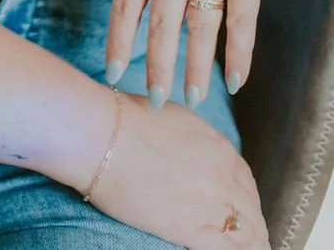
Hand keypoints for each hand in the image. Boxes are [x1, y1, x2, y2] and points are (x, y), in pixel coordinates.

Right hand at [92, 92, 268, 249]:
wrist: (103, 134)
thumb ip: (193, 140)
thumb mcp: (174, 119)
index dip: (245, 197)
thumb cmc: (126, 120)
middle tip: (253, 237)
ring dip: (252, 243)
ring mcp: (210, 204)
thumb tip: (192, 150)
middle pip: (249, 208)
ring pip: (245, 233)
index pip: (243, 179)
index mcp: (218, 147)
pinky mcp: (191, 229)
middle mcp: (222, 176)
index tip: (243, 207)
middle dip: (253, 224)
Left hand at [106, 0, 290, 106]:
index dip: (118, 42)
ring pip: (200, 33)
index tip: (112, 71)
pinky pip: (242, 24)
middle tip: (153, 101)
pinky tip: (236, 80)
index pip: (126, 5)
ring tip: (189, 97)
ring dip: (194, 70)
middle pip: (161, 28)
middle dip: (155, 69)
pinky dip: (240, 56)